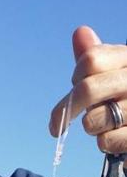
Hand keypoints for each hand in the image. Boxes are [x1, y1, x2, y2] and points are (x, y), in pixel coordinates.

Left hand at [50, 26, 126, 162]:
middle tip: (56, 127)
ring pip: (93, 121)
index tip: (72, 89)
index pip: (91, 60)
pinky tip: (114, 138)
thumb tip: (80, 32)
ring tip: (103, 125)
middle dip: (67, 110)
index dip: (76, 77)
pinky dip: (104, 143)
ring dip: (91, 127)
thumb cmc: (125, 98)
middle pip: (87, 90)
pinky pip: (106, 141)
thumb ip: (94, 58)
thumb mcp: (111, 74)